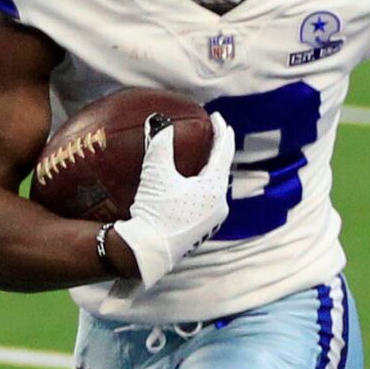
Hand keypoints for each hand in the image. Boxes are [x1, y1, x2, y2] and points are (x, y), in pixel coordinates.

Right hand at [111, 113, 235, 290]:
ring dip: (208, 172)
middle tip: (210, 135)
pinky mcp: (201, 232)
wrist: (146, 251)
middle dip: (216, 152)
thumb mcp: (157, 173)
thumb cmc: (154, 211)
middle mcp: (220, 205)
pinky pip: (204, 202)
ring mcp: (212, 221)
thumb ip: (161, 143)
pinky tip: (189, 187)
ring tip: (200, 158)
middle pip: (221, 170)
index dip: (221, 132)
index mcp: (215, 189)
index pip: (223, 153)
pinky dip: (200, 188)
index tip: (218, 117)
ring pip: (213, 188)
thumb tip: (160, 120)